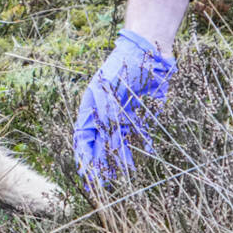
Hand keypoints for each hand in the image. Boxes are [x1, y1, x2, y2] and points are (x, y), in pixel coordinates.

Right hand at [73, 30, 176, 185]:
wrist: (149, 48)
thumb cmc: (125, 65)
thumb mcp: (112, 89)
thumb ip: (108, 113)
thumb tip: (108, 135)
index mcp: (91, 105)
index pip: (83, 136)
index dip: (83, 156)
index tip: (86, 175)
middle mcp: (104, 110)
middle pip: (99, 142)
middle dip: (101, 163)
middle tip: (105, 184)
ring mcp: (121, 111)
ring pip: (118, 139)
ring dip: (121, 156)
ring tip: (127, 173)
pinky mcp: (139, 110)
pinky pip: (137, 130)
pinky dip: (141, 142)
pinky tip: (146, 151)